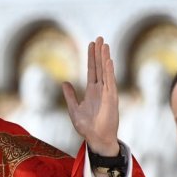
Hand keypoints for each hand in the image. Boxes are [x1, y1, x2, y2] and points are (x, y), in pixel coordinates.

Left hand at [62, 37, 119, 155]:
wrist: (97, 139)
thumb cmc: (87, 127)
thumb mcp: (74, 109)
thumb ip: (70, 95)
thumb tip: (64, 82)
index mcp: (92, 91)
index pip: (92, 70)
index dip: (91, 57)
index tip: (91, 44)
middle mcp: (101, 89)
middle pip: (100, 66)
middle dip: (99, 52)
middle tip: (99, 37)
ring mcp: (107, 93)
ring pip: (106, 71)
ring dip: (105, 58)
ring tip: (105, 44)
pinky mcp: (112, 99)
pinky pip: (110, 82)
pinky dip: (109, 71)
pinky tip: (109, 60)